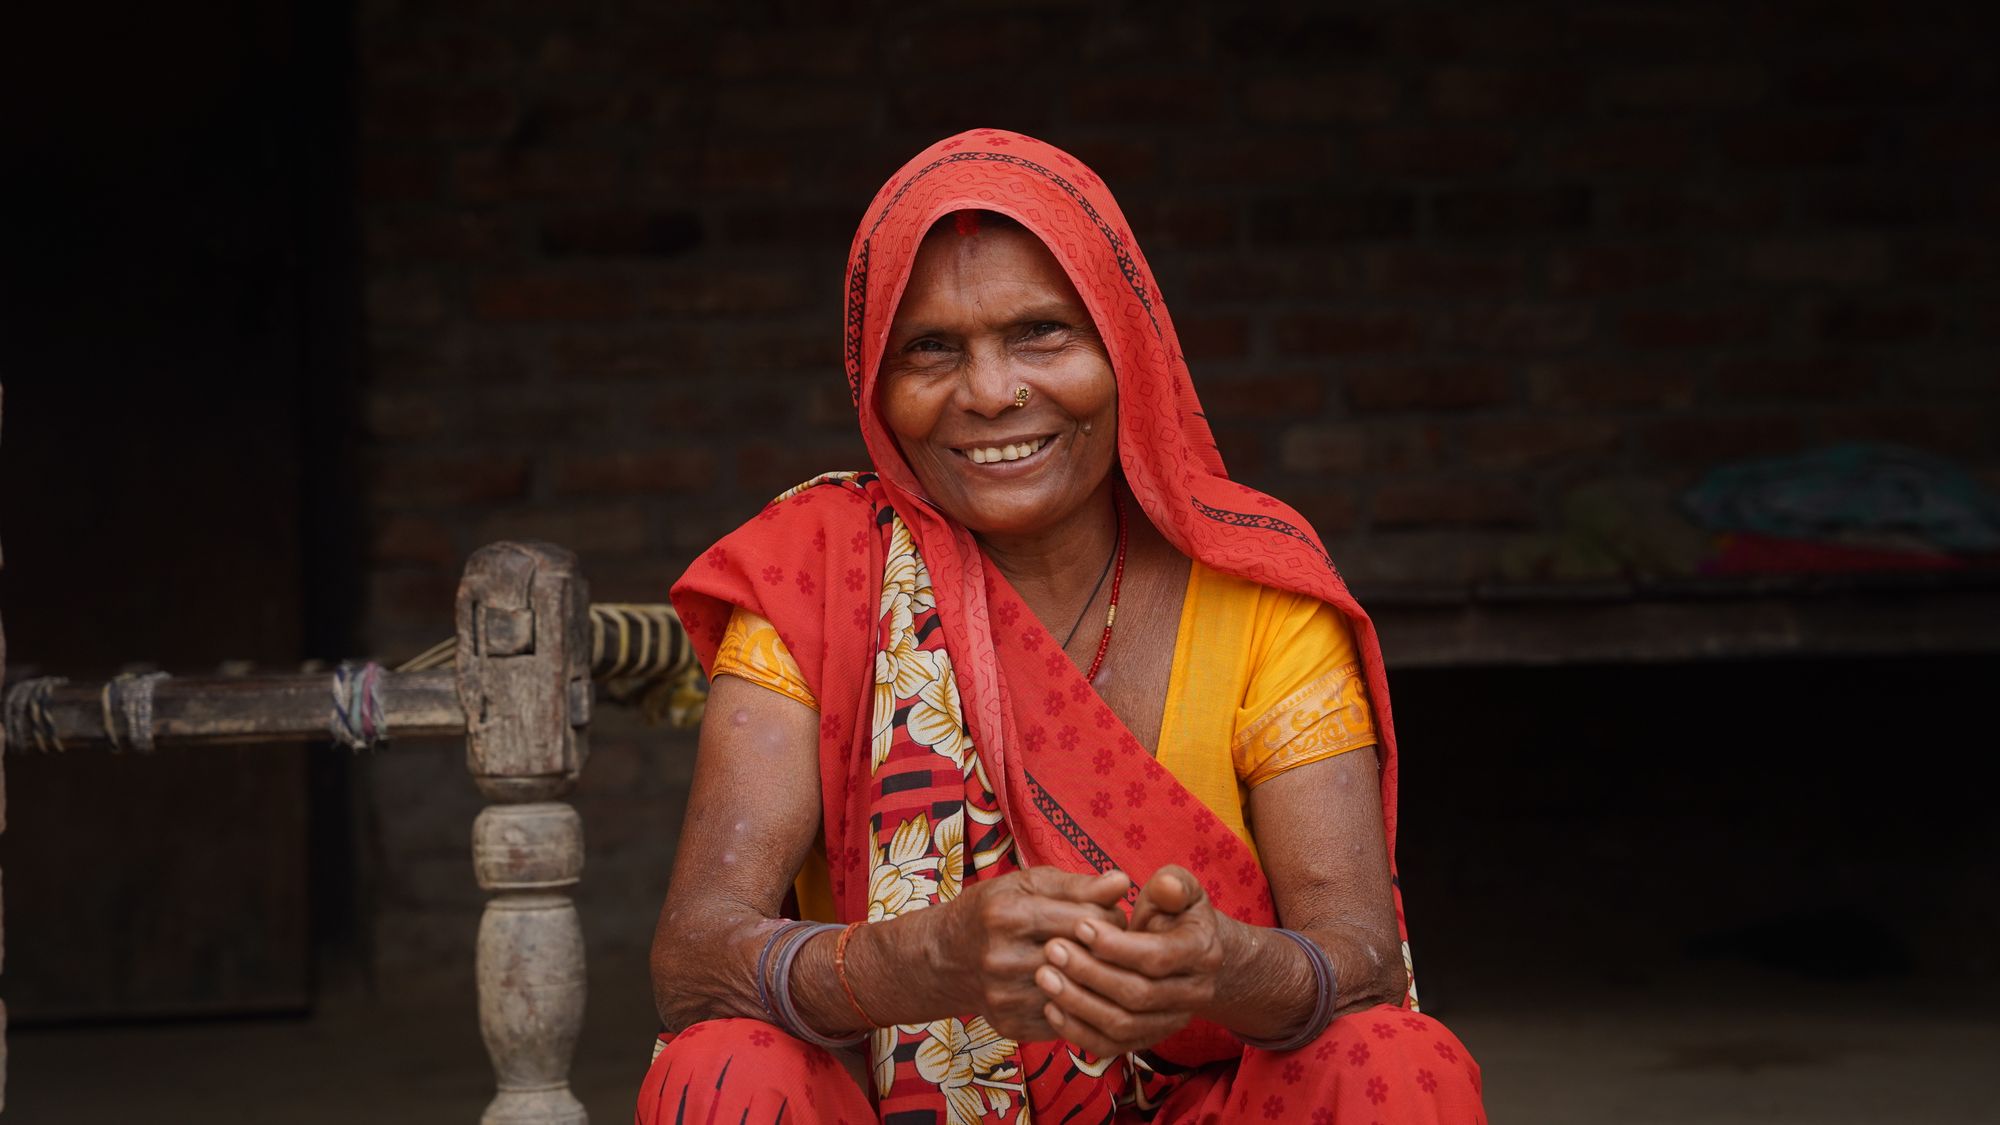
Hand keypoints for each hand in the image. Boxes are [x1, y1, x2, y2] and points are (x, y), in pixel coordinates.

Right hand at [932, 866, 1130, 1043]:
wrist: (945, 959)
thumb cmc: (993, 911)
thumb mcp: (1028, 884)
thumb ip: (1077, 885)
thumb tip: (1122, 882)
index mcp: (1009, 916)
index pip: (1089, 919)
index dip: (1110, 914)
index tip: (1109, 913)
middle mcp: (1004, 959)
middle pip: (1087, 956)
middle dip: (1109, 947)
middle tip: (1110, 941)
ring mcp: (1007, 998)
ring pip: (1081, 992)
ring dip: (1098, 978)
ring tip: (1094, 962)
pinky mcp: (1012, 1026)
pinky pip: (1068, 1019)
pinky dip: (1080, 1004)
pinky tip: (1076, 988)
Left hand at [1034, 865, 1227, 1057]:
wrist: (1186, 951)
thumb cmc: (1173, 911)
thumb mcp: (1179, 888)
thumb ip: (1172, 884)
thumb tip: (1166, 886)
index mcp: (1202, 952)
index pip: (1158, 957)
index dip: (1117, 944)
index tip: (1079, 926)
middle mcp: (1194, 993)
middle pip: (1138, 994)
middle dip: (1090, 973)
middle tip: (1052, 949)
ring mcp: (1171, 1021)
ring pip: (1123, 1025)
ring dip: (1079, 1003)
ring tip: (1045, 976)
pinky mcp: (1148, 1038)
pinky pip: (1112, 1046)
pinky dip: (1079, 1031)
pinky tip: (1051, 1008)